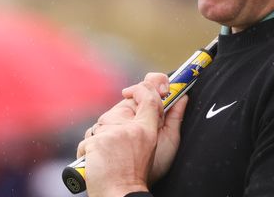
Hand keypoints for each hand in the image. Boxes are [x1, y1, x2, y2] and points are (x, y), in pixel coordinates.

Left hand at [76, 73, 188, 195]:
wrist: (120, 195)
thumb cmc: (144, 173)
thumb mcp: (168, 147)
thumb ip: (175, 119)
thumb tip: (182, 97)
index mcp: (147, 128)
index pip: (147, 95)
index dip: (144, 87)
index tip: (137, 90)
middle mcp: (128, 128)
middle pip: (123, 107)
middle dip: (124, 118)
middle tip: (128, 138)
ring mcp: (108, 134)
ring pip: (105, 123)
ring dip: (109, 134)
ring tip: (116, 153)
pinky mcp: (92, 143)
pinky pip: (91, 137)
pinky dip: (94, 147)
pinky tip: (101, 159)